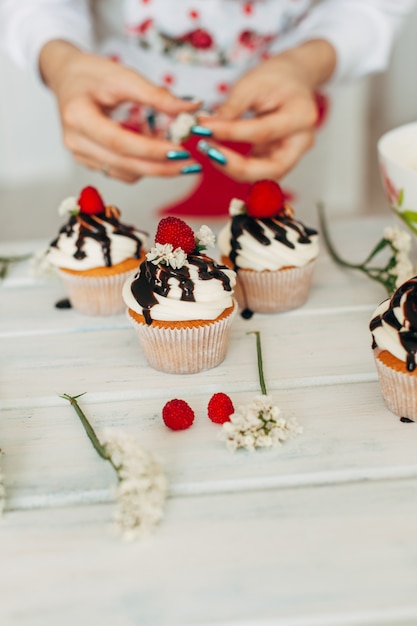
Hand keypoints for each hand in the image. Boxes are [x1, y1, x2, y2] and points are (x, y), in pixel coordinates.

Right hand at [39, 40, 200, 181]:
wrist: (67, 78)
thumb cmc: (92, 73)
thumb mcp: (123, 75)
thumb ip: (156, 95)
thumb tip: (192, 108)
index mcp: (78, 116)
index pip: (120, 142)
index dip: (151, 150)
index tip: (180, 151)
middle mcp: (76, 142)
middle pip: (124, 164)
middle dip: (160, 167)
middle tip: (190, 163)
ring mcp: (80, 155)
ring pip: (126, 173)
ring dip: (153, 165)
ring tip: (173, 145)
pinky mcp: (90, 162)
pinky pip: (122, 172)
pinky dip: (143, 164)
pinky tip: (156, 147)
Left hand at [196, 40, 335, 181]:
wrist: (292, 79)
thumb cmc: (275, 78)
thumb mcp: (251, 83)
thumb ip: (231, 107)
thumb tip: (206, 126)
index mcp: (301, 116)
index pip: (263, 132)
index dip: (231, 134)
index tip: (205, 129)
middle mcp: (302, 141)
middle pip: (272, 169)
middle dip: (237, 167)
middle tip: (209, 152)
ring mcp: (293, 154)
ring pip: (265, 176)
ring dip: (235, 170)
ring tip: (210, 152)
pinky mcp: (279, 159)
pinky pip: (259, 172)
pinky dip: (237, 167)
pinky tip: (219, 154)